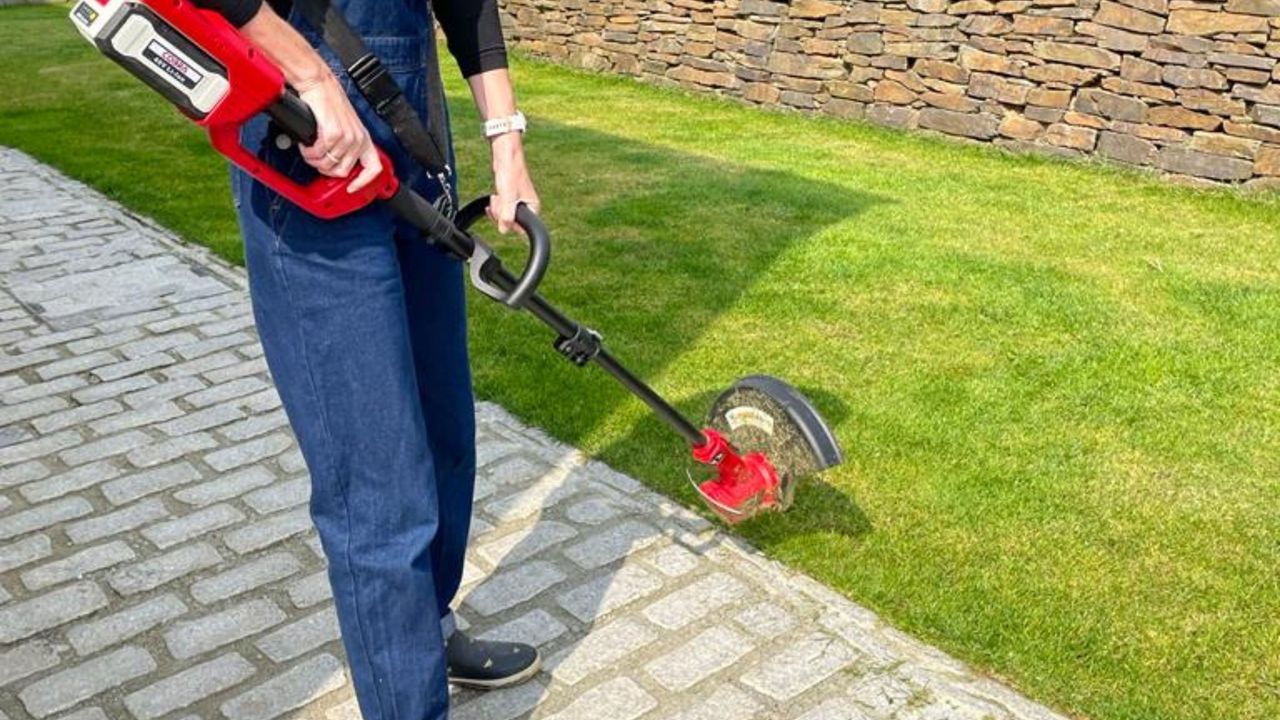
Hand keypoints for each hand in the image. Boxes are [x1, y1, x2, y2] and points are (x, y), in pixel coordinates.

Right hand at [296, 74, 382, 192]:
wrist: (319, 84)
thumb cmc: (329, 102)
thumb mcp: (345, 126)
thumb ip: (346, 146)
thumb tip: (337, 163)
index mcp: (364, 138)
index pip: (374, 168)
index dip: (364, 182)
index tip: (352, 188)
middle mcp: (358, 139)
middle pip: (343, 172)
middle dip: (325, 170)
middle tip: (316, 161)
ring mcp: (347, 138)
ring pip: (328, 165)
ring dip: (314, 160)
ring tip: (309, 150)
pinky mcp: (333, 134)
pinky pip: (318, 154)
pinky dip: (308, 152)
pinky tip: (306, 145)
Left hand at [487, 132, 539, 233]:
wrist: (506, 156)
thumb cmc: (511, 172)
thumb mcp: (508, 197)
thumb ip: (506, 216)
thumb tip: (504, 230)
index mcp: (533, 207)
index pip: (521, 228)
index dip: (509, 224)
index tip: (502, 214)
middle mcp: (527, 205)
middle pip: (512, 223)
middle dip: (501, 215)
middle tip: (498, 202)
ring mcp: (518, 201)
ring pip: (506, 215)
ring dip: (498, 209)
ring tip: (496, 197)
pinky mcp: (510, 197)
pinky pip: (502, 208)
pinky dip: (497, 204)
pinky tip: (495, 197)